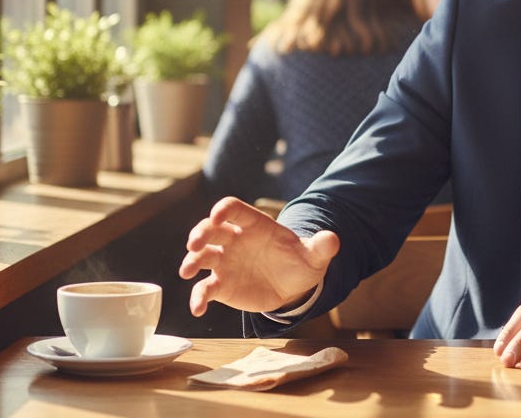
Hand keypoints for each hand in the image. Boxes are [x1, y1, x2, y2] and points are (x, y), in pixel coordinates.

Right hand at [179, 196, 339, 316]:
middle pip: (210, 230)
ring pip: (201, 257)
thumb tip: (333, 238)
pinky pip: (205, 290)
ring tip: (187, 271)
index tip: (217, 216)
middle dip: (200, 233)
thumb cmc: (301, 262)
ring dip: (191, 261)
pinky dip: (198, 299)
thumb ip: (321, 246)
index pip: (234, 210)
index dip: (223, 210)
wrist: (295, 286)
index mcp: (255, 225)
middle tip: (195, 243)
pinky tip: (198, 309)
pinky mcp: (222, 285)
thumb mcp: (314, 255)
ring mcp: (225, 262)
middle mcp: (234, 240)